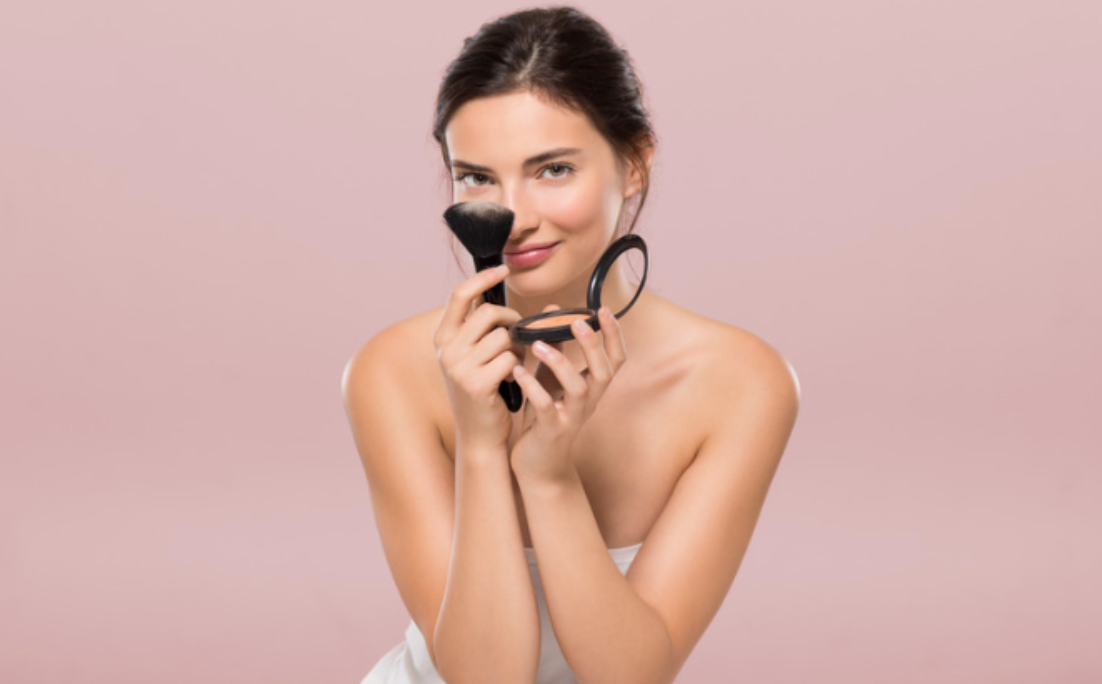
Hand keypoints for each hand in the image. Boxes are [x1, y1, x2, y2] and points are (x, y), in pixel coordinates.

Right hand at [433, 265, 524, 452]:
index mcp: (442, 338)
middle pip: (489, 313)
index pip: (460, 294)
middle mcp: (446, 350)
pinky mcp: (476, 384)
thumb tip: (492, 290)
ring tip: (514, 363)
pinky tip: (511, 379)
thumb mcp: (471, 355)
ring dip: (518, 348)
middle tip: (520, 335)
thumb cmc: (482, 389)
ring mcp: (458, 367)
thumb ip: (478, 327)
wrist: (479, 434)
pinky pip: (510, 359)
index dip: (483, 278)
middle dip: (513, 320)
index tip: (504, 269)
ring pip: (504, 337)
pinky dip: (518, 366)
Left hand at [508, 306, 626, 481]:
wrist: (538, 465)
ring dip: (560, 364)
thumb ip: (555, 348)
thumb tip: (553, 310)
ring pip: (578, 389)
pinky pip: (546, 407)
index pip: (615, 360)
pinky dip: (533, 387)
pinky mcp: (551, 431)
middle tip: (578, 322)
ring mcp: (572, 418)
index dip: (613, 335)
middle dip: (594, 346)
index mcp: (592, 388)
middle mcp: (589, 402)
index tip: (602, 309)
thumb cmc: (545, 417)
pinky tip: (518, 372)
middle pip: (604, 372)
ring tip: (538, 344)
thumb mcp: (551, 379)